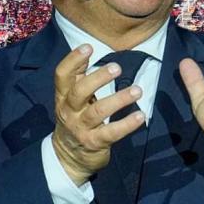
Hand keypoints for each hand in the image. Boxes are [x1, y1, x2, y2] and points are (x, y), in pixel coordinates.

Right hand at [52, 44, 145, 185]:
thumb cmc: (76, 119)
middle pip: (79, 92)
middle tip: (117, 67)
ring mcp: (81, 128)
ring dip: (119, 99)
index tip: (88, 47)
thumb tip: (89, 48)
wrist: (68, 157)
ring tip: (138, 90)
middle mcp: (69, 111)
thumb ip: (79, 77)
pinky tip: (141, 116)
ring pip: (98, 112)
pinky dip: (127, 124)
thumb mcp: (72, 99)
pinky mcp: (94, 143)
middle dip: (98, 78)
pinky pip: (112, 132)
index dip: (73, 60)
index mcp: (63, 97)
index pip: (62, 76)